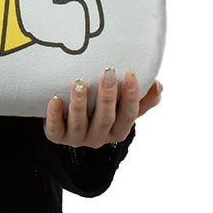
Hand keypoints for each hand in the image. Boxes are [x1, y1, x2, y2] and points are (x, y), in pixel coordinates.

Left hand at [43, 68, 161, 148]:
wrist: (66, 122)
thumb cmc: (99, 110)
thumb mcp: (121, 107)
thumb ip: (142, 100)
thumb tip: (158, 86)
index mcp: (117, 131)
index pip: (128, 116)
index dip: (131, 97)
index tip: (131, 75)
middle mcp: (98, 138)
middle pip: (105, 120)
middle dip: (107, 97)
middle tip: (108, 73)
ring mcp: (77, 139)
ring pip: (79, 124)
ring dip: (80, 104)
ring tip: (79, 83)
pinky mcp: (57, 136)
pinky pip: (55, 129)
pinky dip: (54, 115)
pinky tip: (55, 99)